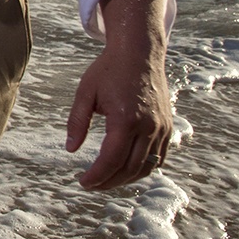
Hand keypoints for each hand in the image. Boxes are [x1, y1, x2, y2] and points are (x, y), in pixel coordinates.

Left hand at [65, 24, 172, 189]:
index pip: (111, 160)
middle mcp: (148, 127)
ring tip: (107, 180)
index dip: (96, 176)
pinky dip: (143, 168)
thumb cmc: (109, 70)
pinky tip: (126, 169)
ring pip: (147, 167)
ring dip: (127, 179)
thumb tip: (70, 149)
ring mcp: (161, 128)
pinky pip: (158, 157)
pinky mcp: (168, 126)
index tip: (83, 182)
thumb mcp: (85, 93)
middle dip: (109, 182)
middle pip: (129, 169)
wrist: (139, 53)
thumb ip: (77, 122)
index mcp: (125, 119)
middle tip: (92, 185)